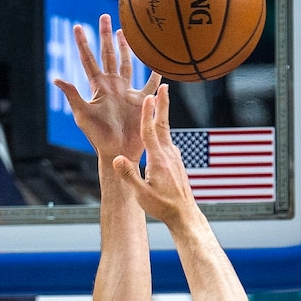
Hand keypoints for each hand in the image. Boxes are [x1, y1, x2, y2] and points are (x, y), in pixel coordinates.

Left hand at [55, 14, 160, 162]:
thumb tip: (56, 77)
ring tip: (123, 31)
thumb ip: (72, 95)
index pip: (88, 60)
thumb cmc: (98, 137)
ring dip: (126, 48)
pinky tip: (159, 63)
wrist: (118, 151)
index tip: (77, 26)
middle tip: (105, 16)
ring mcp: (127, 92)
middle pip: (109, 55)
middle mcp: (113, 86)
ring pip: (128, 64)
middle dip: (105, 36)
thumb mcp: (83, 114)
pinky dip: (155, 75)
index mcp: (99, 87)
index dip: (83, 43)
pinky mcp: (141, 101)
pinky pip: (150, 84)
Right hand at [113, 84, 197, 226]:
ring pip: (166, 132)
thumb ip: (128, 175)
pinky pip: (168, 142)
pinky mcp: (177, 162)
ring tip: (161, 100)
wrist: (184, 214)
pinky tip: (161, 130)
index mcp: (158, 160)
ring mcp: (175, 157)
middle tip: (164, 86)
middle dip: (162, 105)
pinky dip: (163, 130)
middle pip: (163, 125)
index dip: (148, 114)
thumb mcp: (141, 194)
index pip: (150, 132)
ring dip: (163, 115)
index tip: (148, 96)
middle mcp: (169, 155)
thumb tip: (117, 158)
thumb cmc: (161, 206)